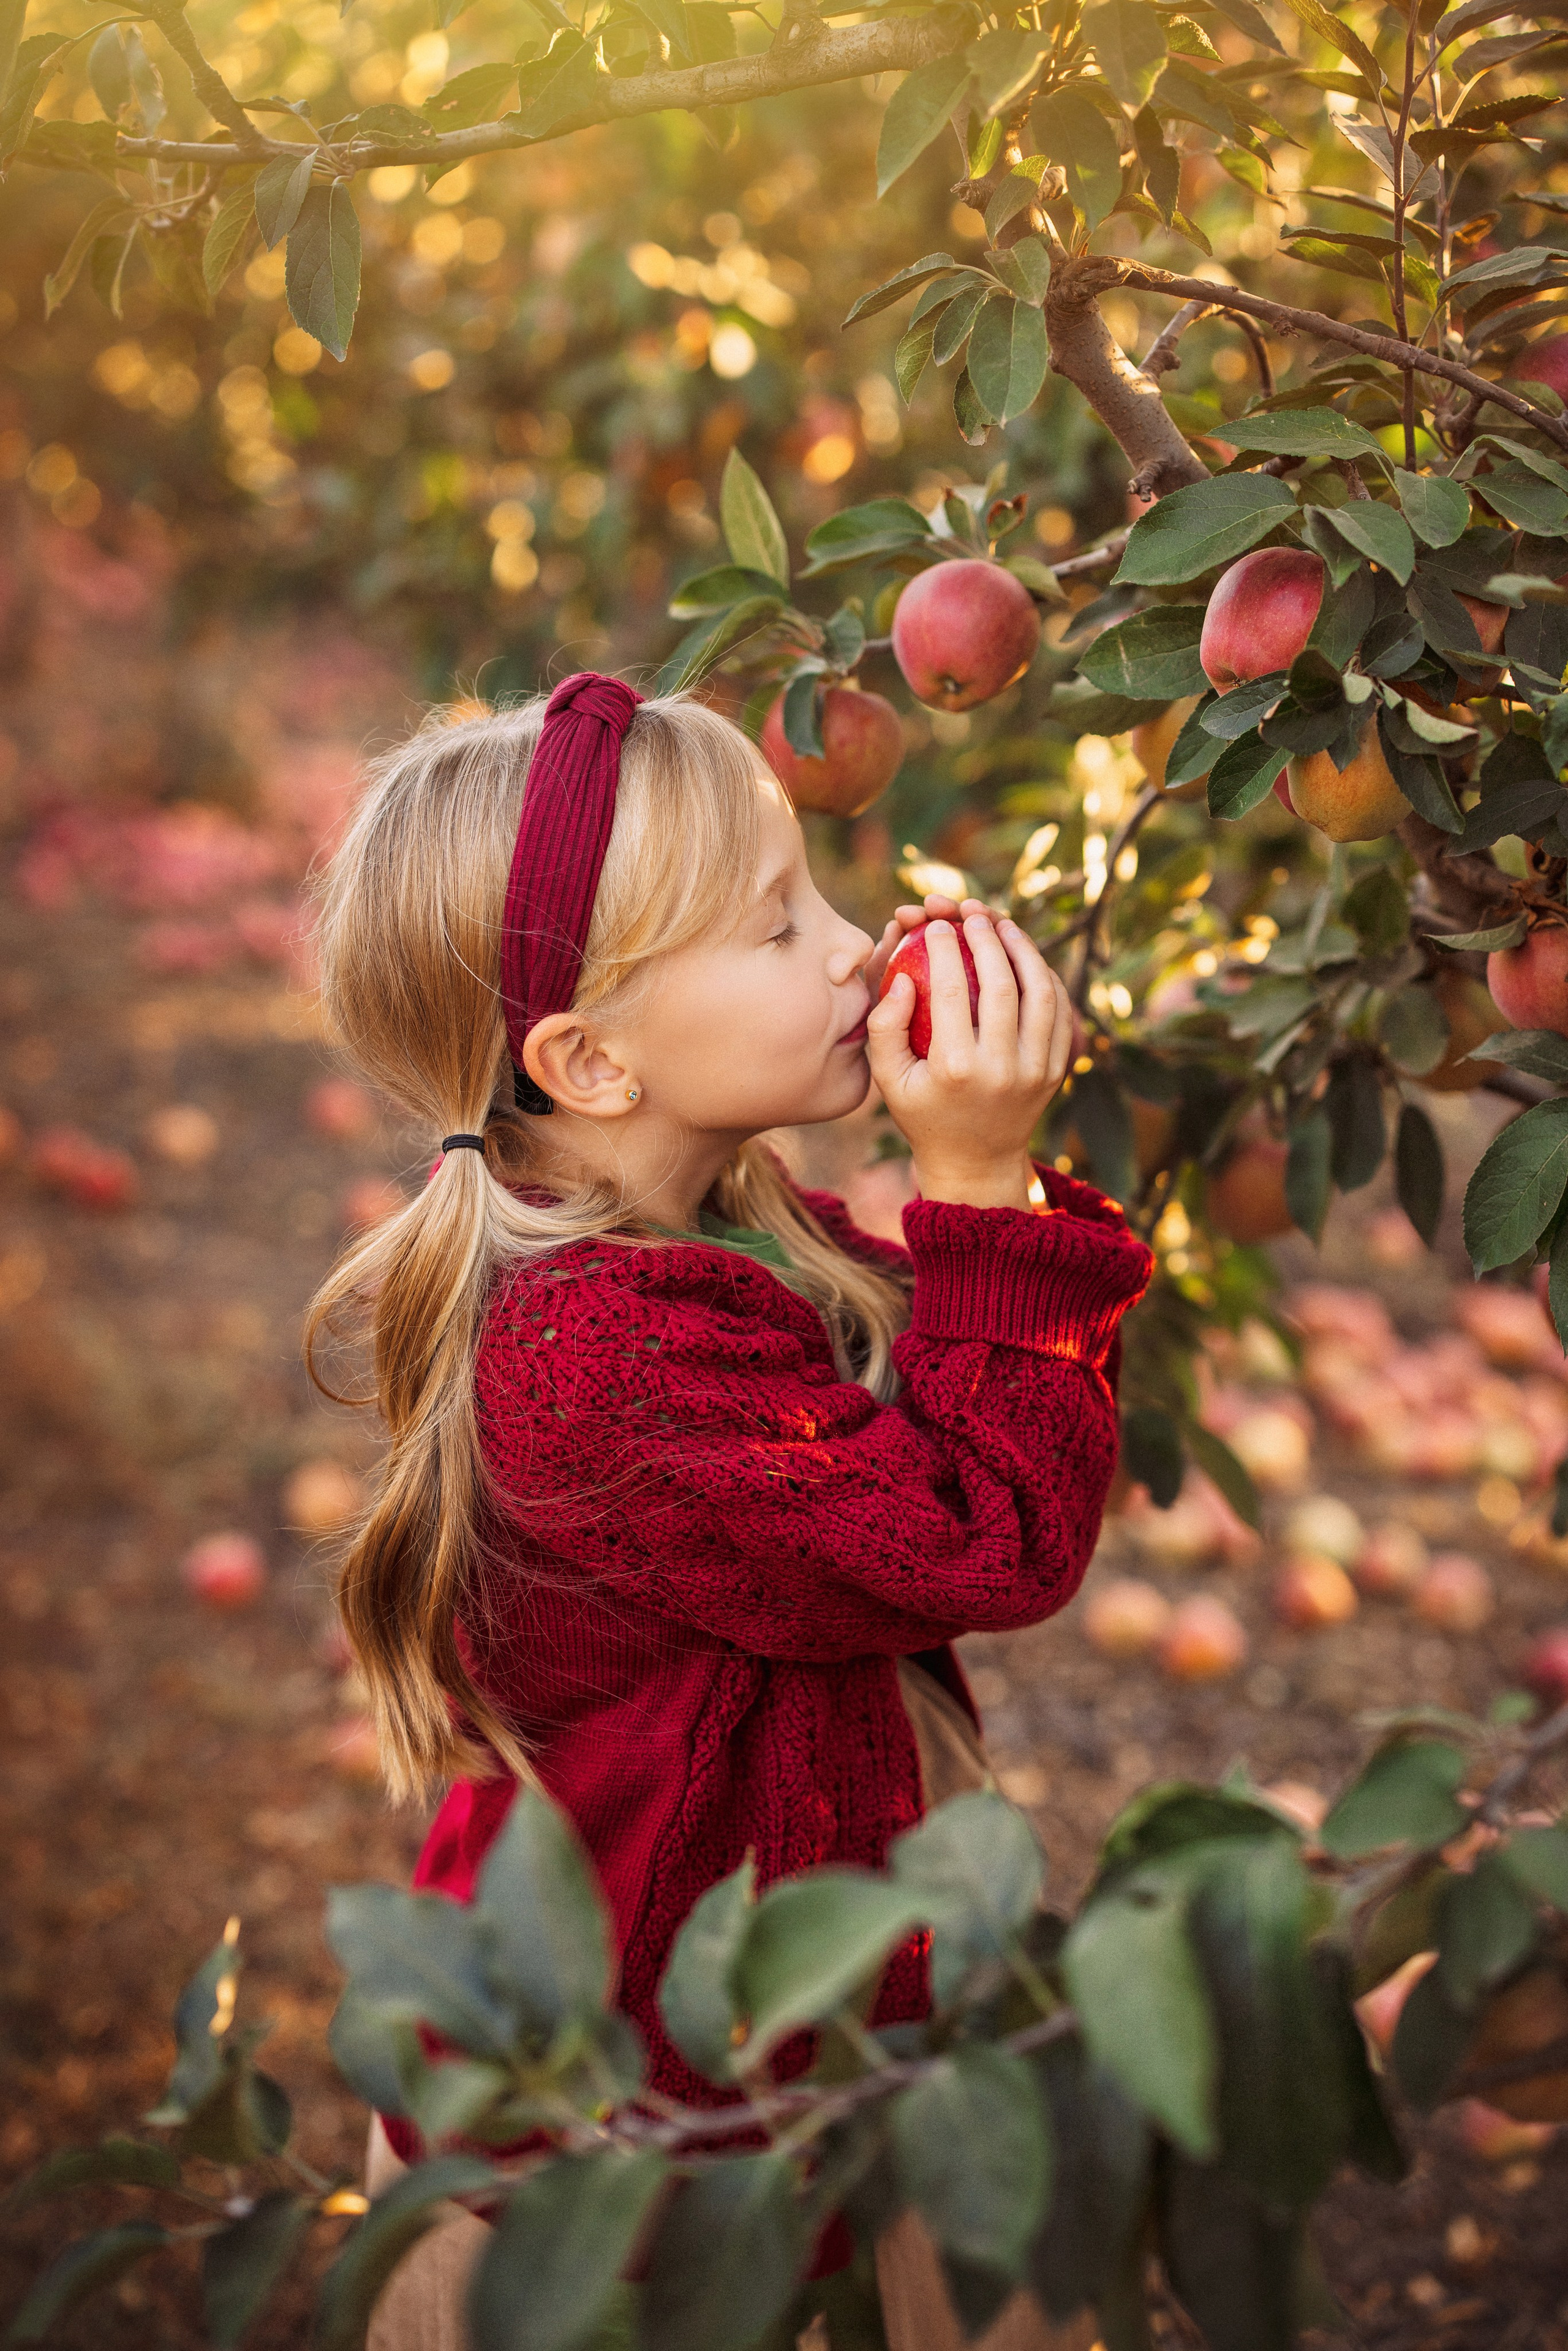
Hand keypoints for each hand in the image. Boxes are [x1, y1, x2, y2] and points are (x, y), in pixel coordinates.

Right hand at [865, 911, 1074, 1211]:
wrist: (975, 1161)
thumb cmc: (923, 1113)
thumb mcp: (888, 1079)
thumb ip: (884, 1027)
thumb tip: (902, 979)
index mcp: (956, 1069)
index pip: (951, 992)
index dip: (942, 949)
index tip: (934, 925)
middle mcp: (1002, 1069)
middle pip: (1002, 985)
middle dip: (986, 938)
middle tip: (971, 914)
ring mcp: (1037, 1070)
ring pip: (1041, 992)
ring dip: (1024, 950)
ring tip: (1003, 925)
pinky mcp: (1056, 1069)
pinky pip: (1059, 1012)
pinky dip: (1045, 977)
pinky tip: (1026, 957)